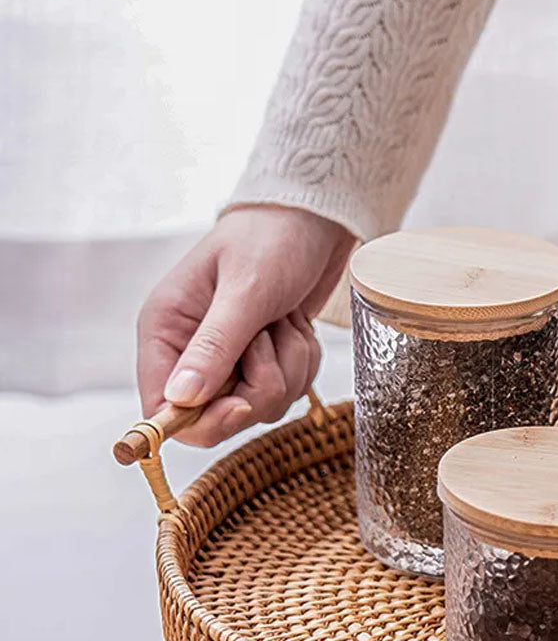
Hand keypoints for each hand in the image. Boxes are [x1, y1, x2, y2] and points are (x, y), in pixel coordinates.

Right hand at [137, 205, 353, 445]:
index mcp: (165, 332)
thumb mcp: (244, 290)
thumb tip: (180, 400)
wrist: (313, 219)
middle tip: (272, 337)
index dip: (203, 421)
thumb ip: (214, 347)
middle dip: (260, 386)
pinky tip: (297, 326)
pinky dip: (303, 362)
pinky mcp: (264, 363)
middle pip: (220, 417)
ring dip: (289, 367)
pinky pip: (289, 391)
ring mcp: (230, 361)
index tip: (241, 404)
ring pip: (262, 406)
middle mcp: (191, 353)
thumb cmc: (271, 239)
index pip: (162, 409)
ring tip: (285, 320)